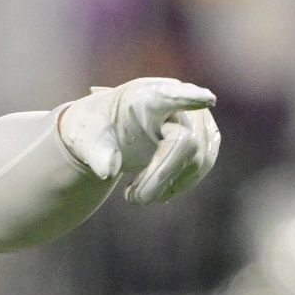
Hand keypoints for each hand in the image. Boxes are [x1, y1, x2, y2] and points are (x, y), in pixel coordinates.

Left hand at [58, 77, 219, 204]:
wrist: (109, 130)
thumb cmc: (97, 129)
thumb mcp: (87, 139)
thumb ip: (97, 154)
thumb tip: (108, 171)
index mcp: (145, 96)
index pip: (169, 95)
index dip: (188, 98)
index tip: (207, 99)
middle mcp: (177, 104)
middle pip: (186, 142)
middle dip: (160, 175)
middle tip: (132, 199)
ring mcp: (196, 120)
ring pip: (197, 159)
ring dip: (166, 184)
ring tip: (133, 194)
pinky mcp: (205, 139)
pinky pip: (201, 166)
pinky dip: (176, 184)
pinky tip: (154, 191)